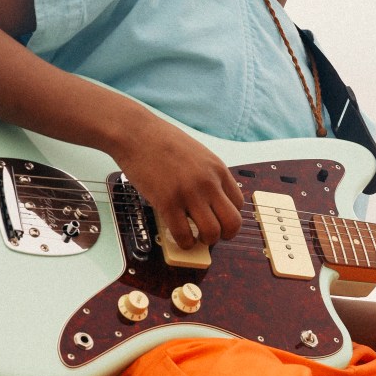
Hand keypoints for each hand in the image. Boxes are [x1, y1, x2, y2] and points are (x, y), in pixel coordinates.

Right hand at [112, 112, 243, 247]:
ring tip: (195, 237)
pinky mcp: (167, 203)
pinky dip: (184, 242)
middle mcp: (208, 183)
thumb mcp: (197, 153)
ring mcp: (189, 194)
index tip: (218, 219)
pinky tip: (180, 238)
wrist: (136, 133)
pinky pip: (183, 234)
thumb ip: (208, 174)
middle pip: (233, 222)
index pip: (239, 204)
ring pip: (211, 233)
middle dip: (225, 235)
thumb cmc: (162, 141)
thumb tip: (211, 197)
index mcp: (218, 169)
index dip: (229, 216)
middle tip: (212, 235)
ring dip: (205, 241)